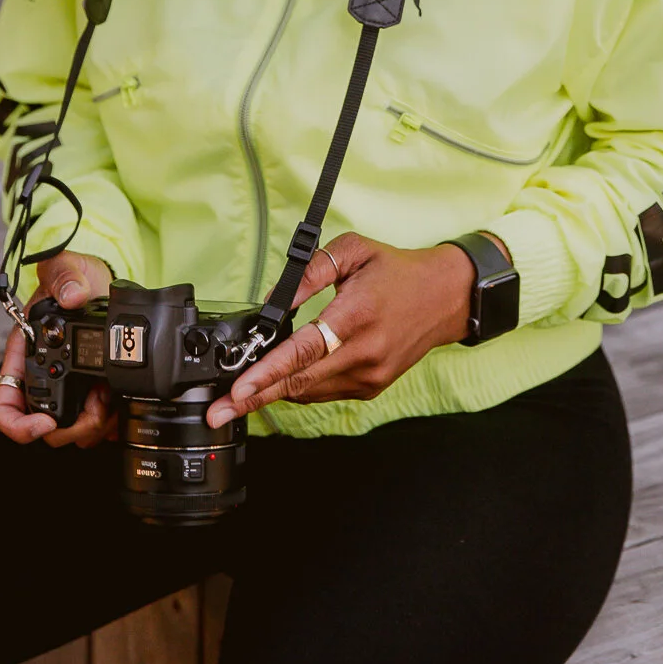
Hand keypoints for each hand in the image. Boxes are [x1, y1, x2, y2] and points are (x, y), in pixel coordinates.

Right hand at [0, 251, 115, 448]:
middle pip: (42, 428)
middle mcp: (41, 377)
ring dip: (92, 425)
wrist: (98, 281)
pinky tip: (118, 405)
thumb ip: (66, 279)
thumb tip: (72, 296)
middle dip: (70, 428)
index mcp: (24, 355)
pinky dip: (108, 423)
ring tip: (108, 398)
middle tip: (94, 407)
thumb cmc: (73, 279)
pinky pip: (94, 423)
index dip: (18, 425)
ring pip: (70, 431)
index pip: (3, 405)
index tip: (45, 423)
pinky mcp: (90, 391)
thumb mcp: (66, 269)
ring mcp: (66, 388)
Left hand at [206, 231, 497, 425]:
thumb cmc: (396, 270)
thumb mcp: (352, 251)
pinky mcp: (372, 386)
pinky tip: (280, 380)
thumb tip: (274, 301)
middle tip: (217, 412)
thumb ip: (309, 273)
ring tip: (238, 399)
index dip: (267, 374)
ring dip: (272, 395)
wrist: (445, 297)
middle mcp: (364, 353)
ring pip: (309, 392)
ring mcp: (370, 375)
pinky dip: (299, 387)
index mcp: (356, 316)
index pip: (303, 352)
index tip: (238, 390)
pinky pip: (324, 392)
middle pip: (299, 383)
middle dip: (253, 400)